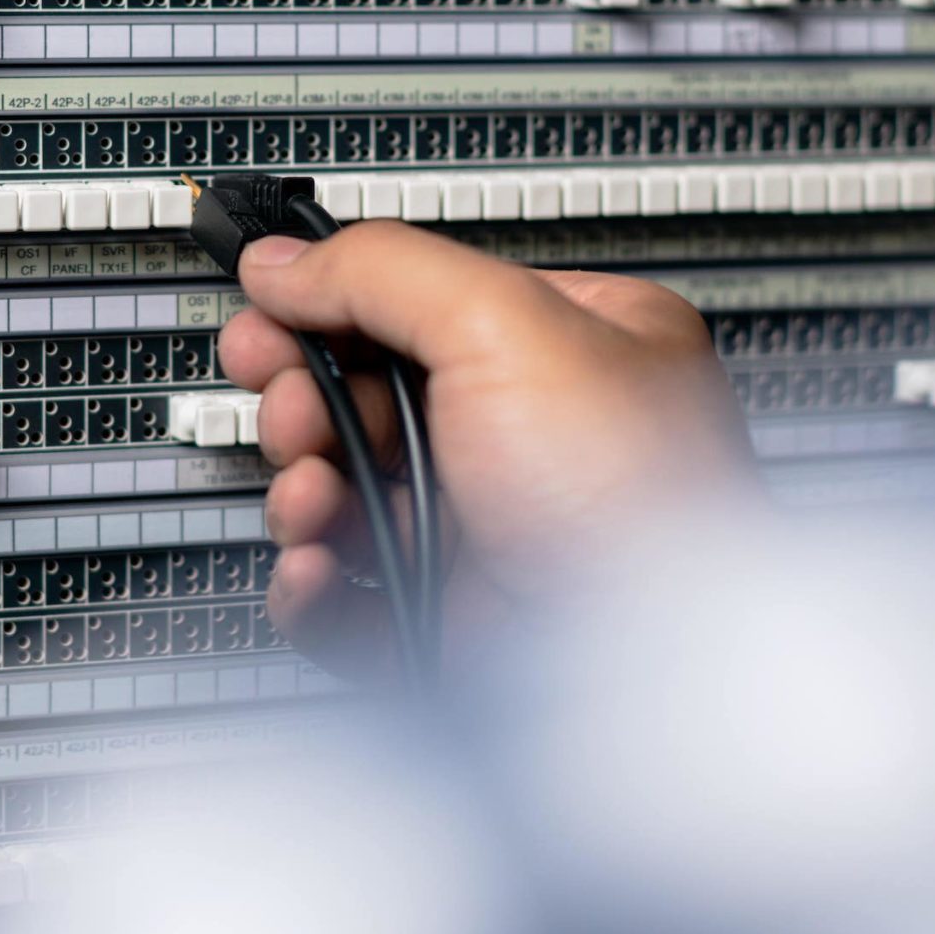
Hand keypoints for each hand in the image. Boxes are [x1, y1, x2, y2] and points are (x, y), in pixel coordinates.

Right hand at [218, 224, 756, 666]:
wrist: (663, 671)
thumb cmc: (638, 500)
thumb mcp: (505, 325)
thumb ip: (384, 272)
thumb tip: (287, 262)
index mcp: (572, 346)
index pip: (423, 303)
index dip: (337, 309)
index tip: (271, 319)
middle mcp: (533, 438)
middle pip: (370, 400)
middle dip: (309, 405)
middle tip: (293, 415)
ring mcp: (492, 536)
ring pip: (351, 501)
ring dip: (304, 492)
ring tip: (312, 497)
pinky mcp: (456, 625)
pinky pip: (351, 599)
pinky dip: (315, 585)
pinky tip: (317, 571)